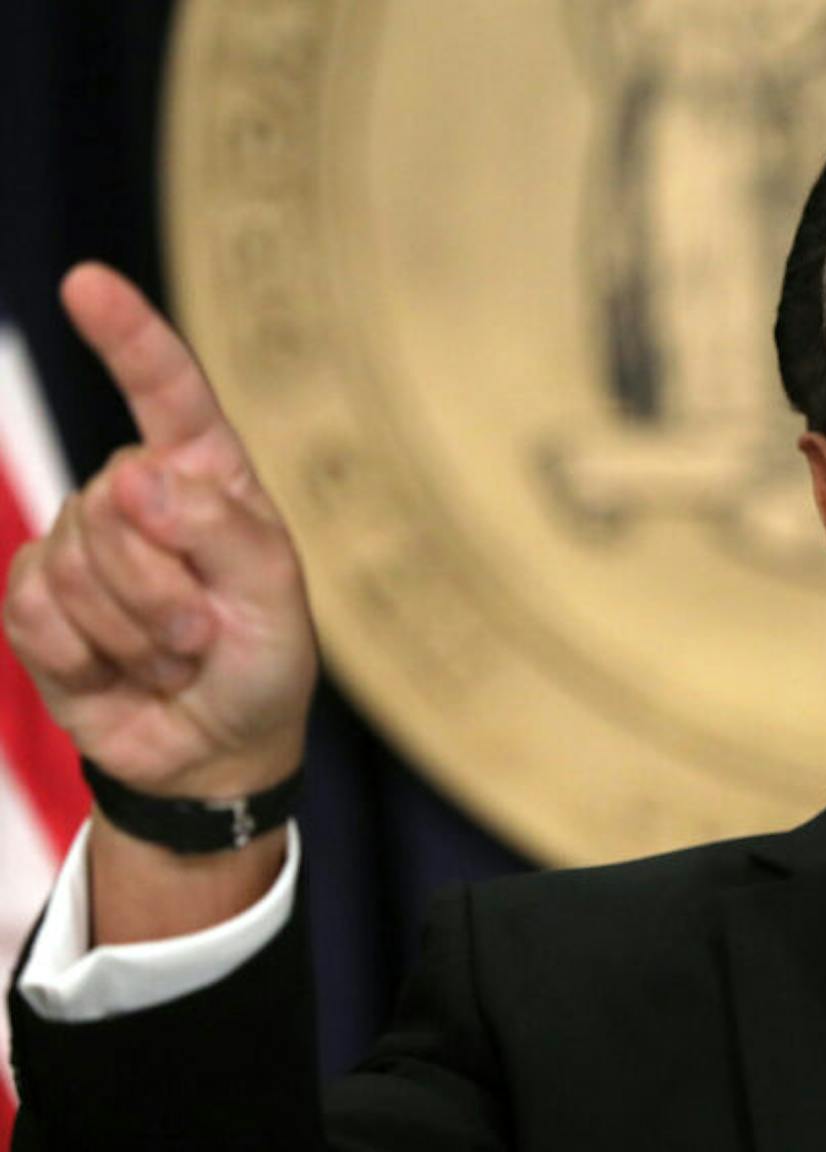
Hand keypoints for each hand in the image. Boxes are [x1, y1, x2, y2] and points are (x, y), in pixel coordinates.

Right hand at [2, 263, 316, 803]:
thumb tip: (138, 475)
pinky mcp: (39, 599)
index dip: (128, 337)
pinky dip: (82, 652)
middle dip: (162, 585)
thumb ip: (221, 531)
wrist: (213, 750)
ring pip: (77, 560)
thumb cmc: (261, 664)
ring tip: (173, 656)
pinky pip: (35, 607)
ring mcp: (84, 545)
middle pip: (115, 502)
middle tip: (203, 634)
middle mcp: (141, 498)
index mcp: (209, 480)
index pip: (168, 395)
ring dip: (132, 629)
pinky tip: (115, 670)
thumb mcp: (275, 599)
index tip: (86, 283)